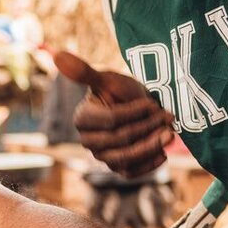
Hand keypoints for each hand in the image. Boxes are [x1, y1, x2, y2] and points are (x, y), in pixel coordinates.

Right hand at [54, 51, 173, 177]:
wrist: (137, 107)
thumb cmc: (120, 90)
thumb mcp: (106, 78)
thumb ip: (84, 71)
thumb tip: (57, 55)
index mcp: (82, 119)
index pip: (111, 121)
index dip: (134, 113)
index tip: (152, 104)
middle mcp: (88, 141)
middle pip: (120, 141)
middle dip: (146, 128)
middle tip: (168, 118)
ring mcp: (102, 156)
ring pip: (126, 158)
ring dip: (151, 147)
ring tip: (170, 135)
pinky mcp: (118, 167)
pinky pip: (131, 172)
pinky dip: (149, 165)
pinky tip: (163, 152)